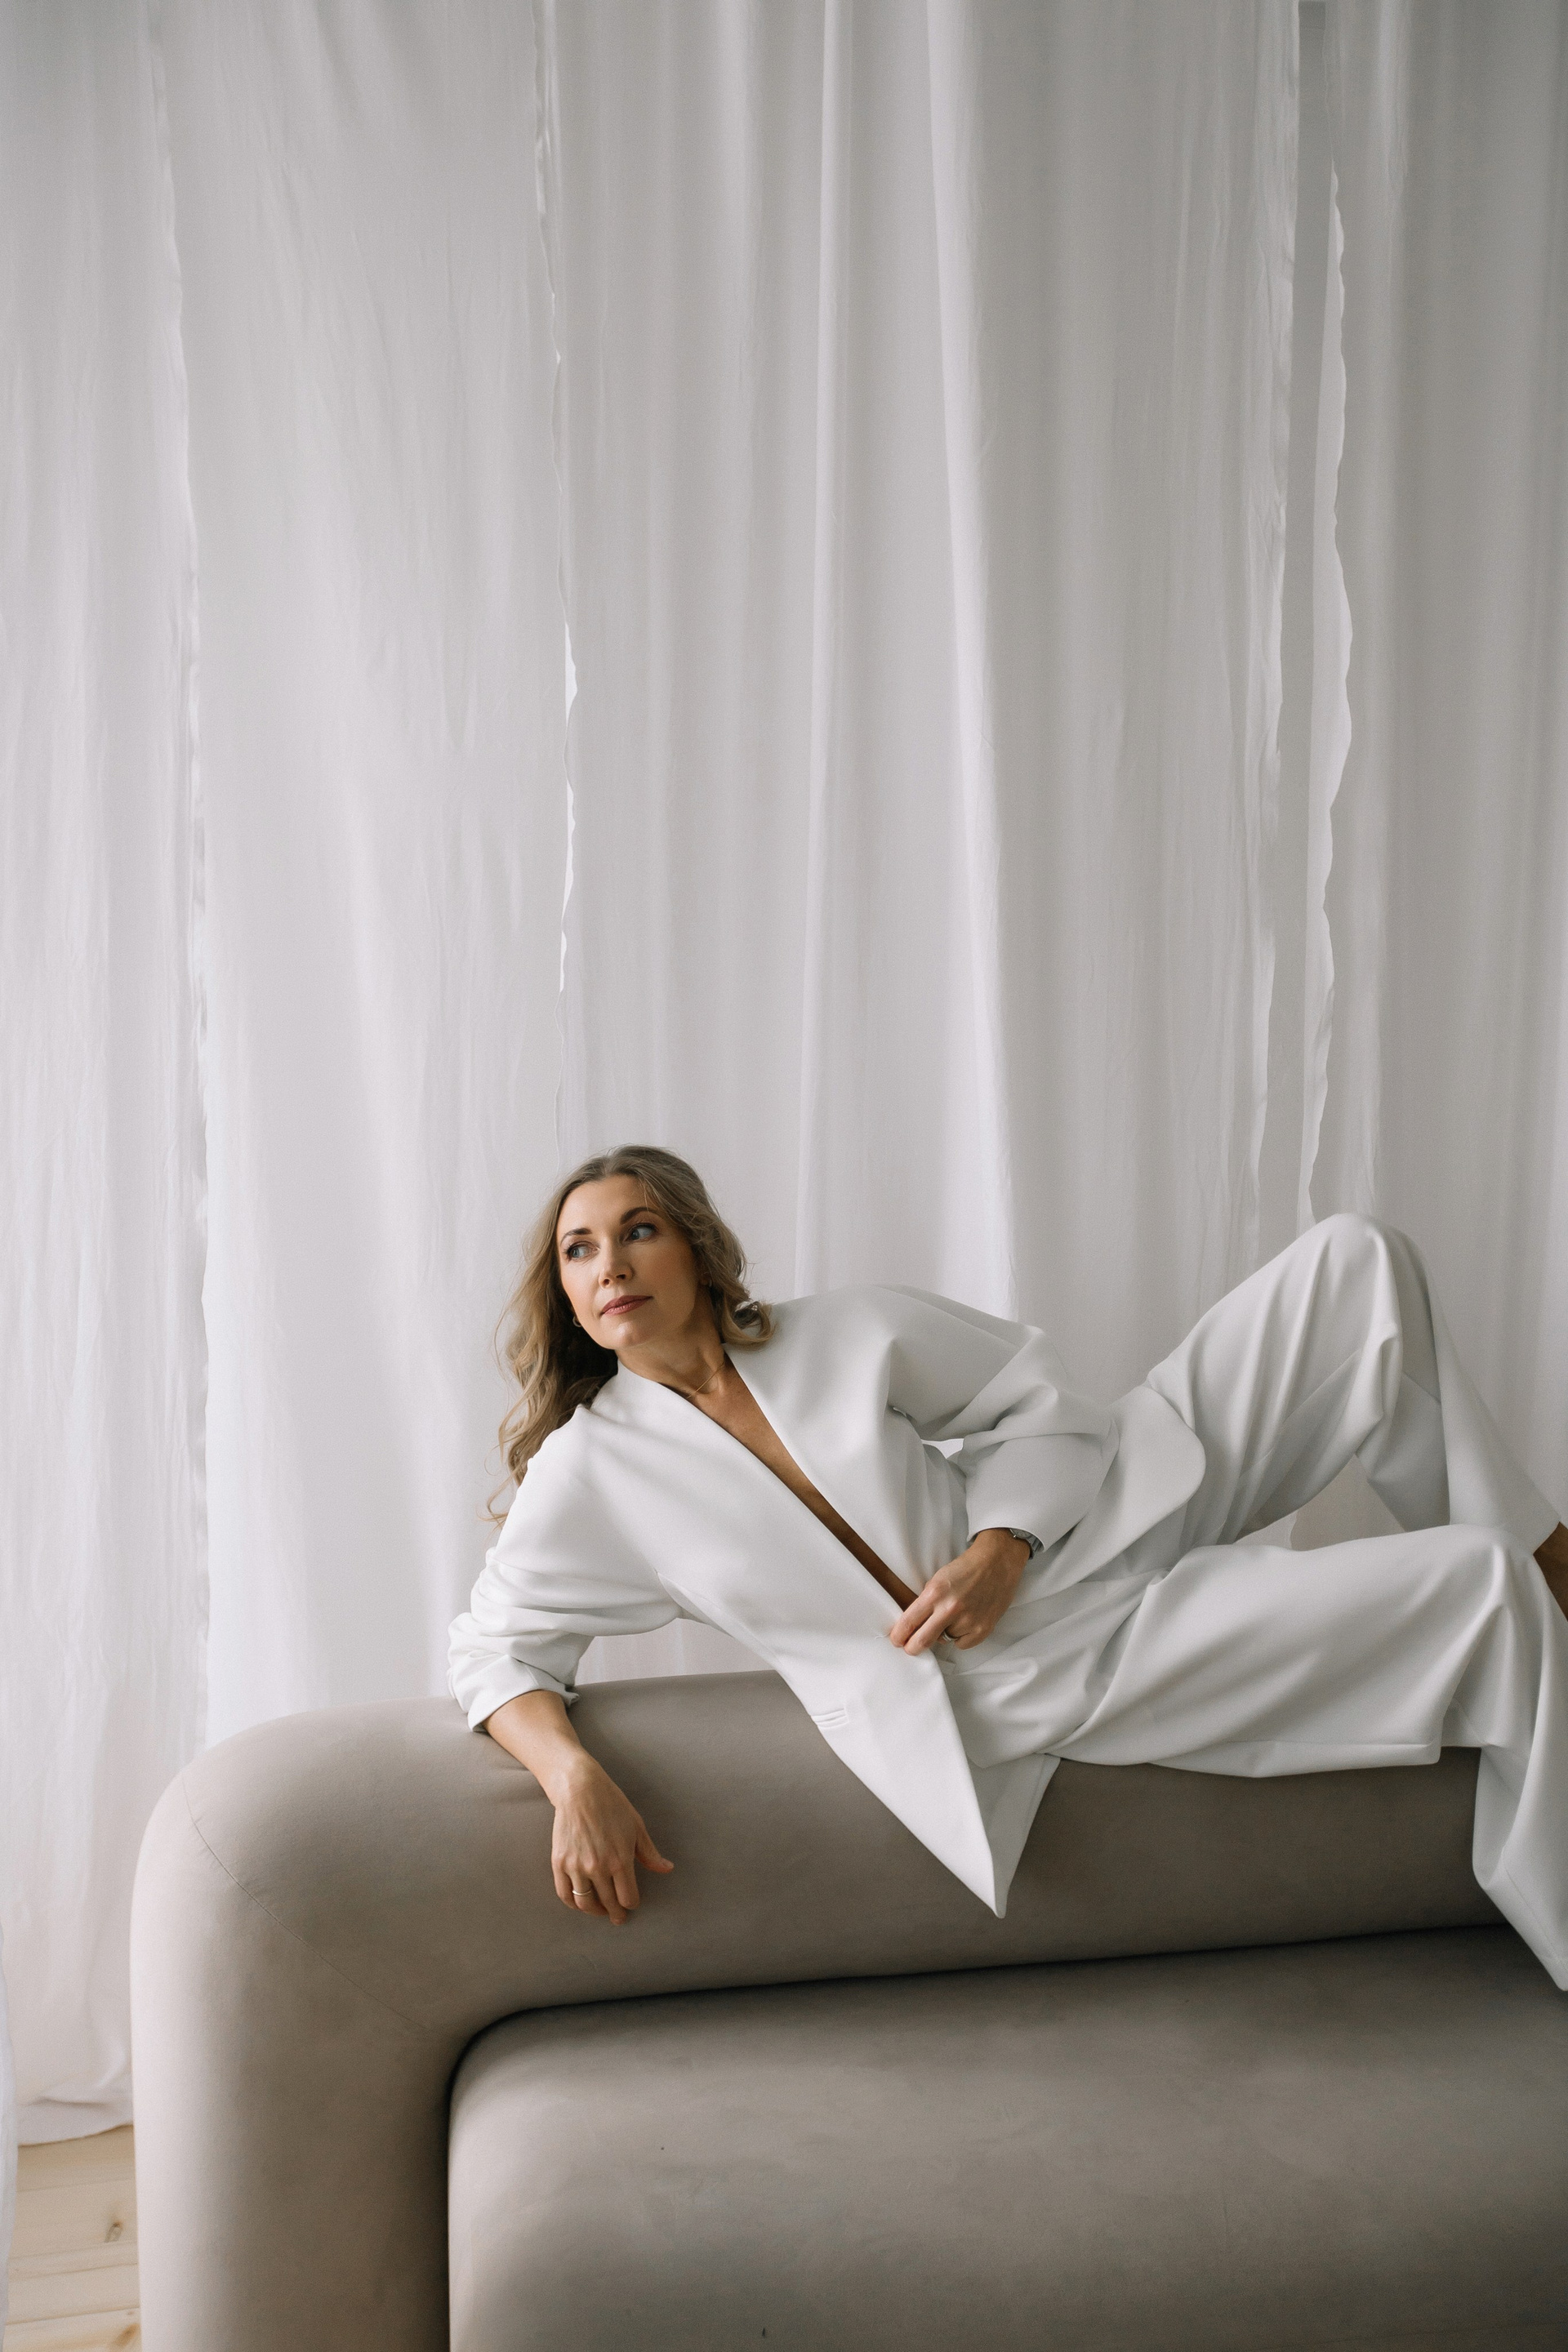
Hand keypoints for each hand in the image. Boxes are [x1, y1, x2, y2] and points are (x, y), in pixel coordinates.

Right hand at [548, 1755, 673, 1924]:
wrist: (580, 1790)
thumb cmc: (612, 1806)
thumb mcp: (637, 1827)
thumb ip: (650, 1853)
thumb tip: (666, 1869)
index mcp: (620, 1860)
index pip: (628, 1898)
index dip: (631, 1904)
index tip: (631, 1904)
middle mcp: (598, 1867)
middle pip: (608, 1904)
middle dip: (616, 1913)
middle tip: (618, 1917)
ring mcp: (576, 1866)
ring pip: (585, 1903)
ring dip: (595, 1912)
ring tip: (601, 1911)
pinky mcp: (559, 1862)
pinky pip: (564, 1894)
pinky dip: (573, 1904)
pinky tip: (580, 1902)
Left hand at [889, 1528, 1029, 1655]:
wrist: (997, 1563)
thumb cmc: (966, 1569)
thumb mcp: (938, 1579)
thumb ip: (926, 1602)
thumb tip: (913, 1625)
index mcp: (935, 1593)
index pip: (908, 1621)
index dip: (898, 1635)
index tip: (895, 1640)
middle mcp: (950, 1608)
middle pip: (922, 1641)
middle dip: (912, 1648)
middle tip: (910, 1647)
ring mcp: (968, 1620)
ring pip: (944, 1640)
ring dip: (945, 1632)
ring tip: (956, 1614)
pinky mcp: (983, 1629)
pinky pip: (962, 1644)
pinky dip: (962, 1636)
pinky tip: (968, 1620)